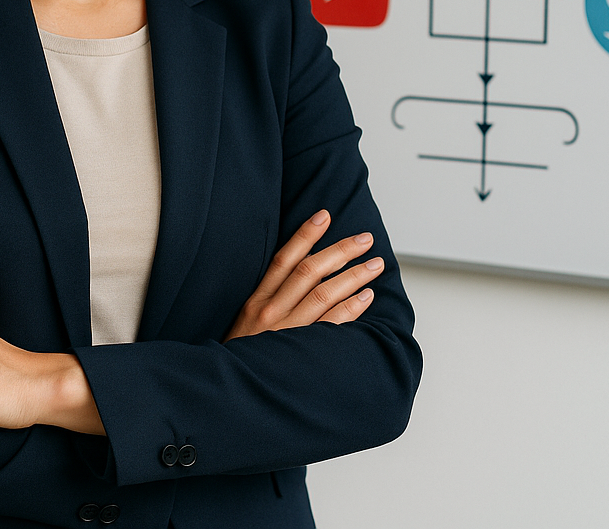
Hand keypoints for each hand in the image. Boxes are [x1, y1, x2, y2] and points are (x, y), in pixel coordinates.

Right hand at [224, 210, 383, 340]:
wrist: (233, 393)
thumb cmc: (244, 356)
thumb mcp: (248, 321)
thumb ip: (271, 297)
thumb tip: (304, 271)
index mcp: (258, 300)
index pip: (284, 259)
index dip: (305, 235)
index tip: (325, 215)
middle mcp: (272, 311)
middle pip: (310, 271)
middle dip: (340, 251)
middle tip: (365, 239)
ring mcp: (288, 332)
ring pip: (324, 294)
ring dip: (354, 276)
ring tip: (375, 264)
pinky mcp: (302, 354)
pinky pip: (332, 326)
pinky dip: (351, 308)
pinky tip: (367, 297)